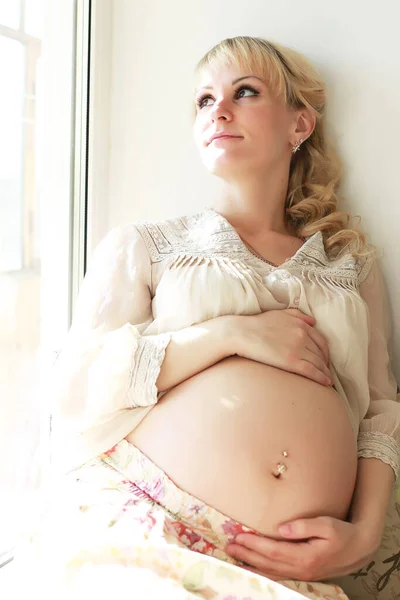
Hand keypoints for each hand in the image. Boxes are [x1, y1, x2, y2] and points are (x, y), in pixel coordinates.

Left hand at [225, 516, 379, 581]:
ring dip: (251, 563)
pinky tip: (252, 566)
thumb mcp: (326, 525)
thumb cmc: (342, 533)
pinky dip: (262, 571)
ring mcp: (302, 574)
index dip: (255, 545)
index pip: (274, 551)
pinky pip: (278, 575)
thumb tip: (281, 528)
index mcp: (306, 557)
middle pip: (268, 563)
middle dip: (247, 554)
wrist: (359, 549)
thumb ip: (303, 526)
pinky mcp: (302, 573)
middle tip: (229, 545)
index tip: (240, 535)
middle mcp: (302, 569)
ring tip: (234, 555)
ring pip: (271, 572)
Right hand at [233, 309, 331, 385]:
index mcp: (301, 324)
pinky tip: (326, 383)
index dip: (325, 351)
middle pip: (321, 353)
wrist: (242, 333)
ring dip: (325, 372)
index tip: (324, 358)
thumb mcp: (279, 313)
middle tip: (325, 371)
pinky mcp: (291, 362)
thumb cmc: (257, 323)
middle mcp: (303, 335)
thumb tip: (313, 321)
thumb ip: (298, 315)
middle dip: (325, 363)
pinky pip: (312, 371)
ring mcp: (298, 349)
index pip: (321, 340)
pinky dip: (321, 378)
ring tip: (327, 379)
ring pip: (318, 363)